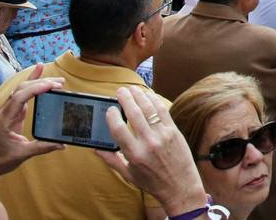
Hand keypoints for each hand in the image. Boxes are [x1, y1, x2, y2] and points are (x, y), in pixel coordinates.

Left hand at [0, 64, 65, 177]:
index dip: (36, 89)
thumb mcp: (22, 154)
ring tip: (56, 81)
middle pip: (21, 90)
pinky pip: (21, 96)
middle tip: (60, 83)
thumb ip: (42, 147)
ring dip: (38, 83)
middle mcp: (3, 112)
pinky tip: (38, 74)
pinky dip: (31, 86)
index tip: (53, 86)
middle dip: (41, 83)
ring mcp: (6, 111)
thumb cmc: (0, 160)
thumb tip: (62, 144)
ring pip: (21, 90)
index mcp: (3, 120)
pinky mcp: (11, 113)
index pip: (20, 98)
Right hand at [97, 86, 205, 216]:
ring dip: (140, 95)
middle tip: (120, 90)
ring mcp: (163, 135)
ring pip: (149, 109)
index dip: (112, 116)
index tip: (109, 109)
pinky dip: (155, 101)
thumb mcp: (128, 174)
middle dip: (126, 99)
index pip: (118, 129)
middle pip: (134, 114)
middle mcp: (148, 143)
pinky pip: (163, 111)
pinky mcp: (174, 131)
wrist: (179, 186)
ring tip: (132, 89)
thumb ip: (111, 160)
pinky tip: (149, 95)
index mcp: (134, 154)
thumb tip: (95, 148)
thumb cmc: (152, 181)